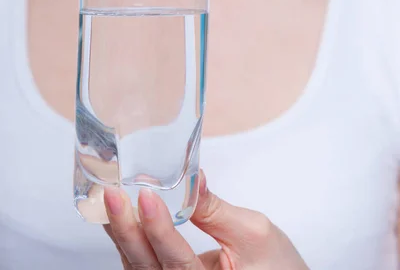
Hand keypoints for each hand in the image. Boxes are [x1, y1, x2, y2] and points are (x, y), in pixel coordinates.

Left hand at [103, 172, 308, 269]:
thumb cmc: (278, 267)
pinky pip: (144, 266)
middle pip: (147, 268)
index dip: (159, 229)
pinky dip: (131, 241)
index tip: (146, 196)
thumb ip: (216, 210)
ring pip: (140, 269)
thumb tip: (190, 178)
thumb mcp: (254, 233)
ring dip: (123, 235)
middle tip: (111, 195)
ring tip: (108, 200)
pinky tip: (120, 218)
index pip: (177, 262)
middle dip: (127, 230)